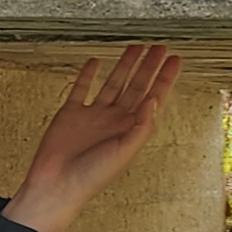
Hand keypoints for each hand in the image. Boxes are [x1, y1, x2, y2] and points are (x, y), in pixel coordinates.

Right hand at [2, 45, 181, 231]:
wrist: (56, 184)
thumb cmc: (91, 176)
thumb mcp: (125, 151)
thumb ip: (142, 125)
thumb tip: (154, 100)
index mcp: (130, 129)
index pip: (153, 98)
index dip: (165, 79)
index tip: (174, 60)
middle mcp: (115, 120)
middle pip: (137, 86)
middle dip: (149, 66)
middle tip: (160, 48)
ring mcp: (94, 115)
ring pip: (114, 83)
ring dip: (125, 65)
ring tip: (136, 47)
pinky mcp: (71, 113)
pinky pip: (81, 88)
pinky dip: (88, 74)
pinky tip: (95, 62)